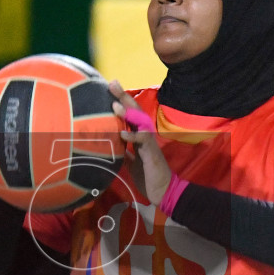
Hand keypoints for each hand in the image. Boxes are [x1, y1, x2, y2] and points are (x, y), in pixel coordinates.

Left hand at [110, 80, 171, 206]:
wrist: (163, 191)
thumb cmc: (148, 176)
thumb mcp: (131, 162)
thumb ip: (124, 151)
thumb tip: (112, 144)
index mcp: (139, 136)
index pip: (130, 114)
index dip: (121, 101)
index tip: (109, 87)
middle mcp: (145, 135)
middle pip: (135, 111)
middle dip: (124, 97)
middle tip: (113, 83)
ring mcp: (149, 143)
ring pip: (139, 123)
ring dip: (128, 113)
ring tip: (115, 104)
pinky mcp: (151, 154)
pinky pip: (142, 142)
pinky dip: (132, 137)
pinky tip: (122, 133)